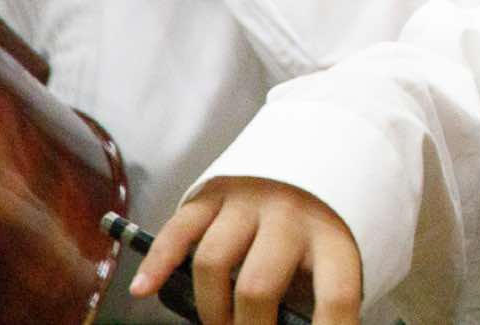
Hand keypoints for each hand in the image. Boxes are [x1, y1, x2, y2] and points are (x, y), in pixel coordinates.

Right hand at [132, 176, 361, 324]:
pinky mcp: (213, 195)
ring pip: (213, 263)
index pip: (335, 295)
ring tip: (221, 324)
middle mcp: (292, 216)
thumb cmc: (306, 241)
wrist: (298, 171)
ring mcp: (250, 202)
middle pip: (258, 287)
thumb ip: (309, 303)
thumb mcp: (323, 269)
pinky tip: (144, 289)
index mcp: (332, 240)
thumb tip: (299, 324)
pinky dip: (157, 264)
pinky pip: (178, 231)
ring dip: (210, 309)